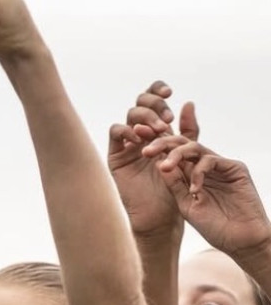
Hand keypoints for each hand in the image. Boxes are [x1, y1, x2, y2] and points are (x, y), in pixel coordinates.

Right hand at [107, 82, 193, 241]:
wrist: (160, 214)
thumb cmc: (175, 187)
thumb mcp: (186, 154)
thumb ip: (188, 130)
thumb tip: (188, 102)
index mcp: (158, 129)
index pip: (154, 99)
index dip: (158, 91)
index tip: (170, 93)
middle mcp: (141, 133)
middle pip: (141, 102)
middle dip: (154, 105)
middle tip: (166, 120)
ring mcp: (128, 144)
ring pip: (130, 114)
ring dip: (145, 117)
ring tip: (158, 132)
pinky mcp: (116, 156)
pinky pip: (115, 132)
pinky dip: (126, 130)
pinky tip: (139, 140)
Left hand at [149, 135, 270, 262]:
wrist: (240, 240)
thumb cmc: (214, 228)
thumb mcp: (187, 206)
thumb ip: (175, 185)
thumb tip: (158, 164)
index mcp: (192, 176)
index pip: (173, 157)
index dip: (157, 151)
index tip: (138, 151)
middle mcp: (206, 167)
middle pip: (183, 146)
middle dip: (163, 144)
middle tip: (146, 150)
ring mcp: (220, 166)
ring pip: (196, 148)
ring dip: (177, 154)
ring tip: (164, 166)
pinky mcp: (235, 168)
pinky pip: (211, 161)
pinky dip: (199, 172)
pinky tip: (194, 189)